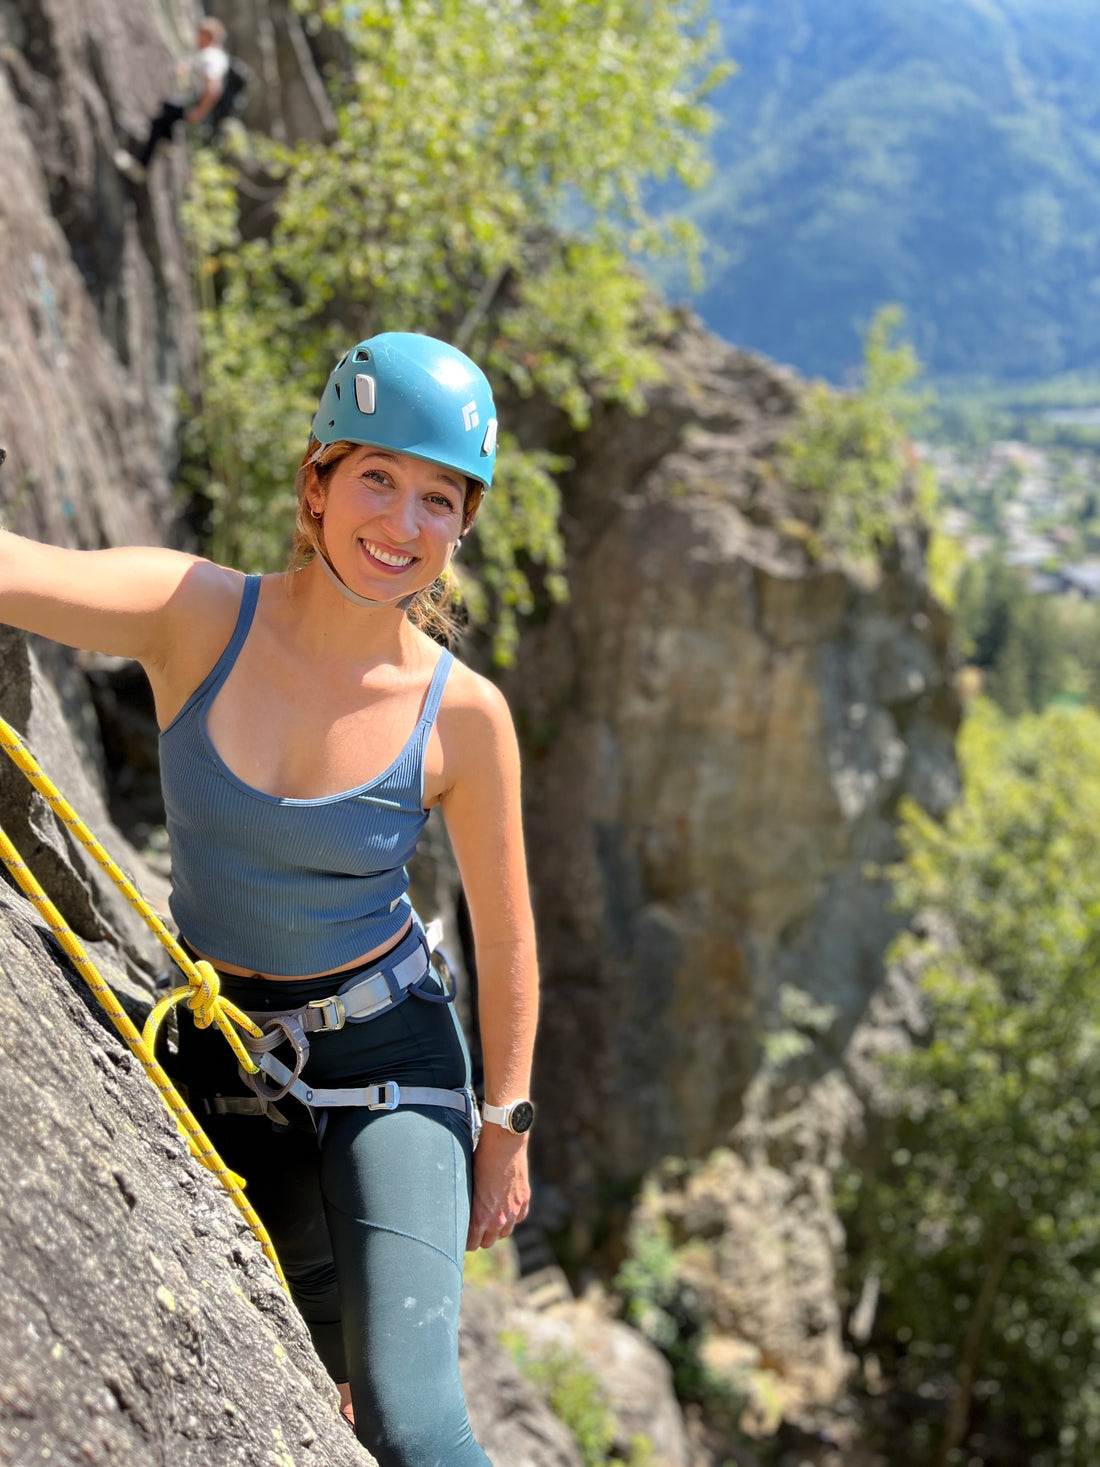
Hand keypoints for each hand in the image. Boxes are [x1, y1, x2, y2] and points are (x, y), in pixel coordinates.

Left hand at [466, 1123, 529, 1249]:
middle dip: (480, 1237)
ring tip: (489, 1219)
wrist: (503, 1144)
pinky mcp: (524, 1200)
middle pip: (488, 1243)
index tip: (462, 1236)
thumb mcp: (468, 1185)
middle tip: (474, 1229)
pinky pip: (518, 1219)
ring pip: (504, 1233)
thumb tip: (462, 1216)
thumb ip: (469, 1206)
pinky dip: (512, 1216)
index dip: (465, 1242)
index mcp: (480, 1217)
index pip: (472, 1244)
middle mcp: (498, 1219)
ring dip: (497, 1229)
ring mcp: (513, 1211)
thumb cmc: (479, 1160)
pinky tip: (505, 1207)